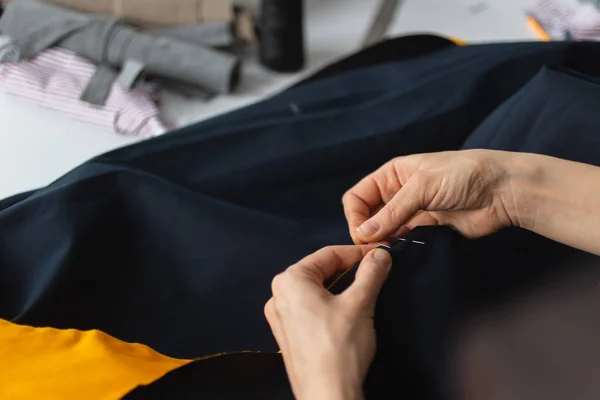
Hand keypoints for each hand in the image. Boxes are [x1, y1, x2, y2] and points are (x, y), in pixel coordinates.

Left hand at [265, 246, 391, 399]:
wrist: (327, 395)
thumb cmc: (338, 350)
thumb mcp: (360, 303)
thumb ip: (370, 273)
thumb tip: (380, 255)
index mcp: (290, 280)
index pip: (328, 255)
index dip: (357, 253)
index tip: (378, 254)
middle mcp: (279, 296)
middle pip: (320, 271)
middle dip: (348, 270)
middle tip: (374, 270)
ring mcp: (281, 317)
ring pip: (316, 290)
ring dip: (341, 288)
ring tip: (365, 290)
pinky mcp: (288, 335)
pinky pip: (310, 309)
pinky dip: (330, 304)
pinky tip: (348, 312)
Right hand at [342, 150, 518, 243]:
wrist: (502, 191)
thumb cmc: (462, 175)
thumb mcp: (421, 186)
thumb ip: (391, 212)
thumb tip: (362, 234)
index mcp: (391, 175)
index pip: (358, 197)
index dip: (355, 216)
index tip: (361, 236)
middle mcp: (397, 194)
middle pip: (367, 216)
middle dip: (367, 233)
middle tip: (374, 249)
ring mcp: (412, 214)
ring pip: (384, 232)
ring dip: (383, 243)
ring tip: (388, 253)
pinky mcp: (426, 230)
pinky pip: (403, 242)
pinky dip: (398, 250)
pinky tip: (402, 255)